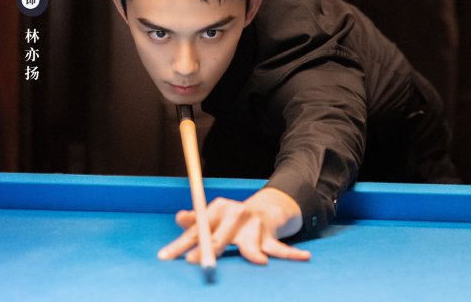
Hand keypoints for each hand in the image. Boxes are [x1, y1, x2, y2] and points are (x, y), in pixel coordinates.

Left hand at [157, 187, 310, 264]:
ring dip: (253, 252)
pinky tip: (303, 257)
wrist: (267, 208)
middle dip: (208, 250)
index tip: (166, 257)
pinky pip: (280, 247)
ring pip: (250, 243)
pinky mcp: (270, 235)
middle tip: (194, 263)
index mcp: (218, 210)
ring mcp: (254, 224)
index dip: (181, 244)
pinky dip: (291, 254)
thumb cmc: (232, 219)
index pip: (196, 229)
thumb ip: (195, 221)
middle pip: (219, 237)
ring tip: (258, 260)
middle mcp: (236, 214)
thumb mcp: (213, 217)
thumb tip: (179, 216)